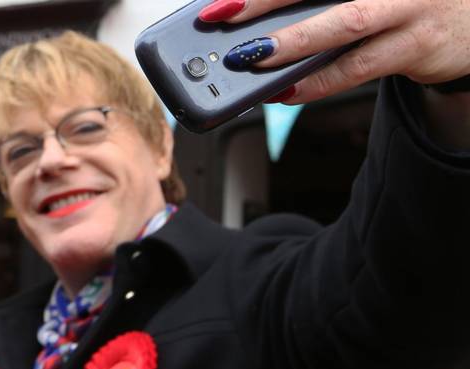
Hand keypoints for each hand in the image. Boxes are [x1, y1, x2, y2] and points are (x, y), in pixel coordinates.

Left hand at [202, 0, 469, 102]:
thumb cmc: (403, 2)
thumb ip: (316, 0)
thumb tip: (251, 19)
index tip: (220, 0)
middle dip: (264, 1)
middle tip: (221, 17)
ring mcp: (409, 6)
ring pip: (344, 24)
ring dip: (291, 44)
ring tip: (248, 60)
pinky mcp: (418, 44)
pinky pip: (358, 67)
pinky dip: (316, 82)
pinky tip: (284, 91)